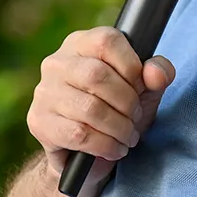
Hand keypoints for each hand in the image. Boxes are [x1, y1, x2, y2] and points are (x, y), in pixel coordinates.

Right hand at [27, 28, 174, 188]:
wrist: (86, 154)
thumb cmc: (116, 111)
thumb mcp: (144, 89)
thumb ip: (157, 74)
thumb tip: (155, 73)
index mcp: (81, 44)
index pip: (107, 41)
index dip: (132, 66)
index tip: (140, 88)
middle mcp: (56, 63)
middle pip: (97, 75)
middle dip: (126, 102)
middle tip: (135, 117)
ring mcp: (44, 93)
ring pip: (89, 108)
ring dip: (119, 127)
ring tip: (128, 136)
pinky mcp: (39, 122)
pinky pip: (78, 134)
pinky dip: (105, 145)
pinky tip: (115, 149)